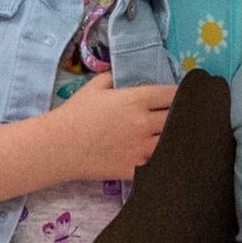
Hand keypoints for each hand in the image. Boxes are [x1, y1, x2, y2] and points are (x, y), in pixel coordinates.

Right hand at [44, 74, 176, 181]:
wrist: (58, 147)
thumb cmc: (75, 114)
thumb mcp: (95, 87)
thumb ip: (115, 77)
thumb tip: (126, 74)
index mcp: (135, 100)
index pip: (173, 94)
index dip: (181, 94)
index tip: (183, 96)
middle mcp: (143, 123)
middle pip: (178, 118)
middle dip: (182, 115)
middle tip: (182, 116)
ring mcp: (140, 148)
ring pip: (173, 142)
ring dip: (175, 137)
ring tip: (176, 136)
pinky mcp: (135, 168)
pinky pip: (160, 163)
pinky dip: (164, 158)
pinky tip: (164, 155)